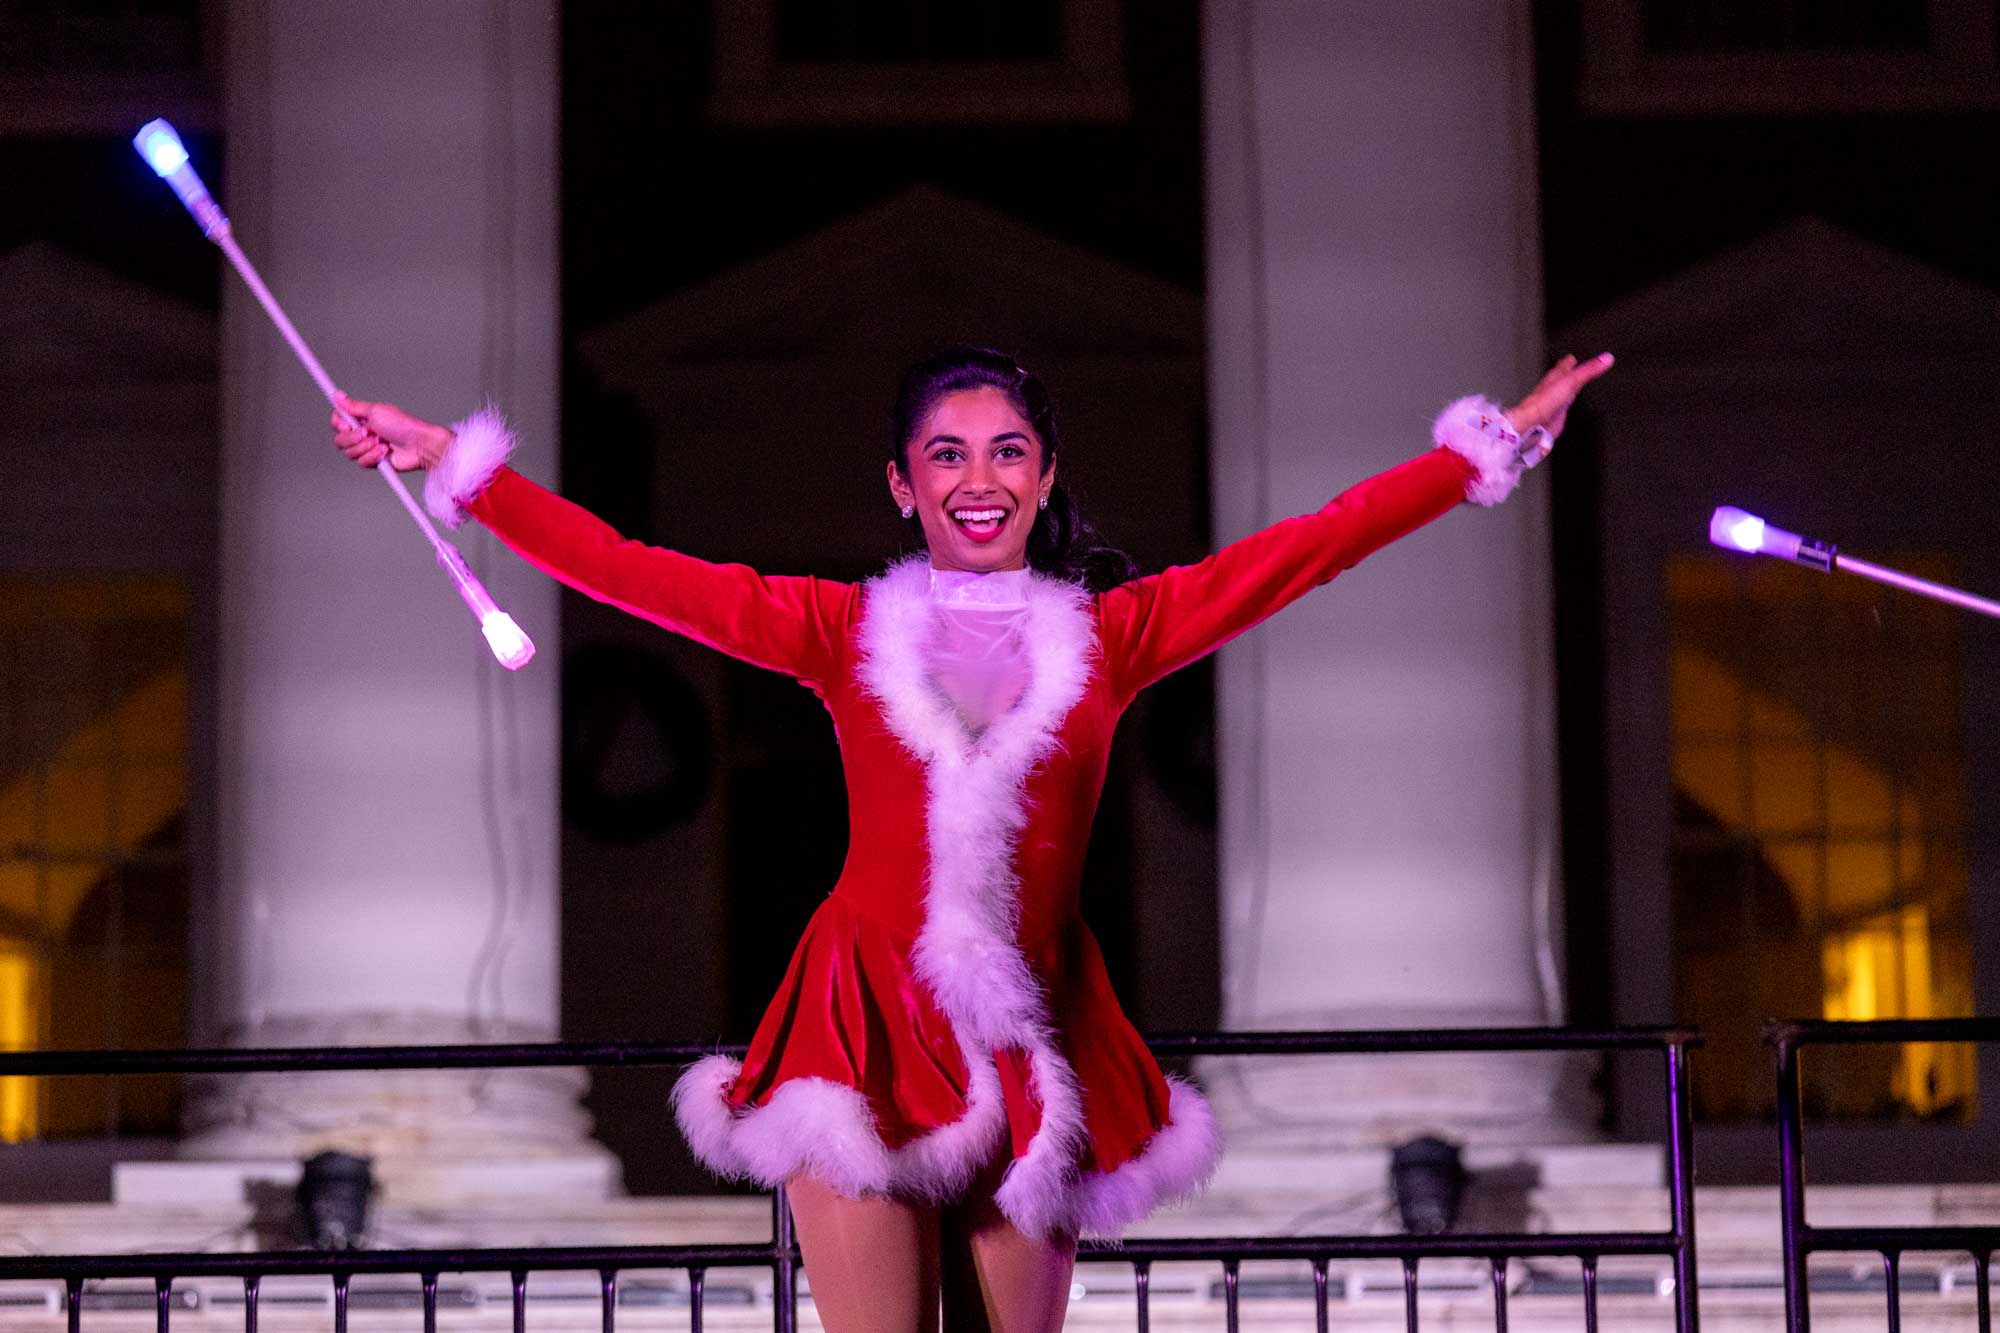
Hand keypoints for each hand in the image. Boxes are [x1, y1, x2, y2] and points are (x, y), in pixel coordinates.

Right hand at [330, 392, 451, 471]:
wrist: (418, 445)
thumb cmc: (402, 425)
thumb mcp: (375, 411)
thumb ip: (353, 406)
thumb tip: (337, 395)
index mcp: (361, 419)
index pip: (337, 422)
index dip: (339, 424)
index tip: (348, 424)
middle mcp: (362, 434)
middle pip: (340, 440)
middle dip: (353, 438)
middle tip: (368, 432)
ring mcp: (367, 448)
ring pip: (350, 453)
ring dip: (366, 447)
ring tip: (381, 442)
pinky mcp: (373, 462)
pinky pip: (362, 462)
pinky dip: (373, 456)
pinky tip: (385, 452)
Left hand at [1505, 352, 1613, 443]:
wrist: (1534, 424)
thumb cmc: (1545, 402)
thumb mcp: (1572, 381)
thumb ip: (1589, 370)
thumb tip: (1606, 358)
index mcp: (1555, 377)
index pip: (1563, 366)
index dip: (1568, 361)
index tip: (1572, 357)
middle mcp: (1552, 390)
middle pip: (1561, 379)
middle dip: (1566, 373)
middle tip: (1571, 368)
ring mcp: (1553, 403)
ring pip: (1562, 393)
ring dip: (1567, 388)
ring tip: (1572, 385)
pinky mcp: (1555, 417)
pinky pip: (1563, 408)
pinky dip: (1566, 405)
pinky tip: (1566, 407)